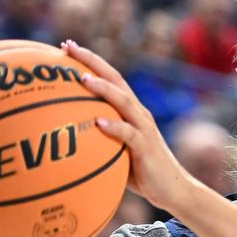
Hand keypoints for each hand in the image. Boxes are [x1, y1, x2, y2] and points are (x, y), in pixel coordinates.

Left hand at [62, 41, 197, 215]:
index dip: (90, 61)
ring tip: (83, 79)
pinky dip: (114, 127)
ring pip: (123, 101)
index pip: (110, 78)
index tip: (66, 47)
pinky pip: (129, 134)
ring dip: (103, 88)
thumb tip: (64, 140)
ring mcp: (144, 128)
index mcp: (132, 111)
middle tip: (68, 47)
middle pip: (116, 79)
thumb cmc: (141, 172)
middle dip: (91, 61)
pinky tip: (99, 122)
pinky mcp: (146, 147)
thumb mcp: (117, 151)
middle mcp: (139, 113)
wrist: (172, 189)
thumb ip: (99, 140)